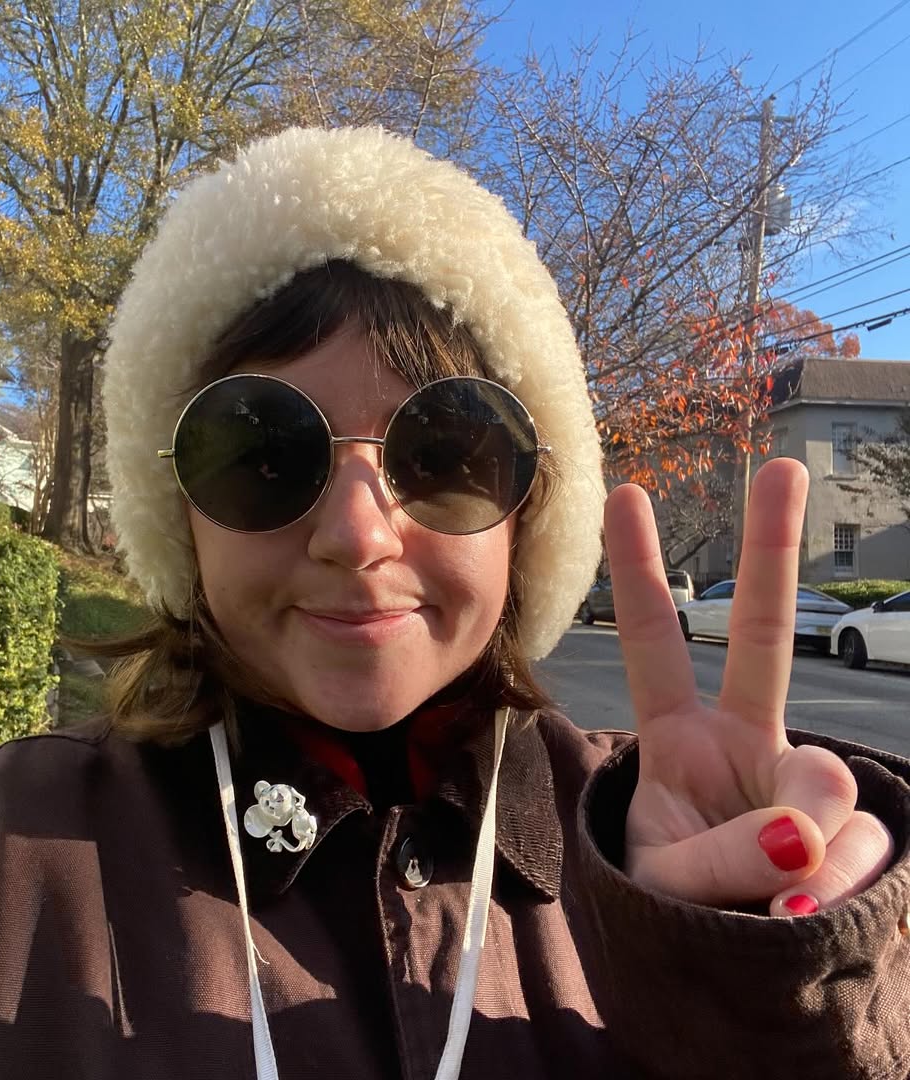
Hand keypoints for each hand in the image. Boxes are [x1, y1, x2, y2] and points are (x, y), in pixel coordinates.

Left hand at [605, 458, 893, 915]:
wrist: (727, 975)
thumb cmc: (672, 911)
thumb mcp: (665, 884)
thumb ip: (723, 858)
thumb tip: (804, 830)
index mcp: (679, 737)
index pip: (655, 645)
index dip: (638, 572)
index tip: (626, 492)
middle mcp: (745, 743)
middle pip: (763, 636)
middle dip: (770, 552)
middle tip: (779, 467)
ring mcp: (804, 785)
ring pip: (825, 789)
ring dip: (800, 852)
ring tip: (771, 903)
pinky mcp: (855, 840)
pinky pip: (864, 855)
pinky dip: (836, 892)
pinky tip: (810, 914)